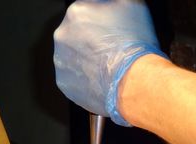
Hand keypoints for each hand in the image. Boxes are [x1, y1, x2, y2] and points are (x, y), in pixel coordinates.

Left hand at [54, 0, 166, 125]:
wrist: (133, 82)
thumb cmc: (133, 47)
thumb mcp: (134, 5)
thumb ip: (117, 0)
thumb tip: (113, 3)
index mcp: (77, 12)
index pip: (87, 10)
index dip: (102, 19)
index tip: (112, 28)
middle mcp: (63, 35)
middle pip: (77, 34)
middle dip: (92, 39)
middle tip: (111, 48)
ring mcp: (61, 61)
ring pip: (74, 56)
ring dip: (87, 58)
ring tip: (107, 64)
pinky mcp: (65, 83)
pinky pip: (74, 78)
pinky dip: (86, 78)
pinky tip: (102, 78)